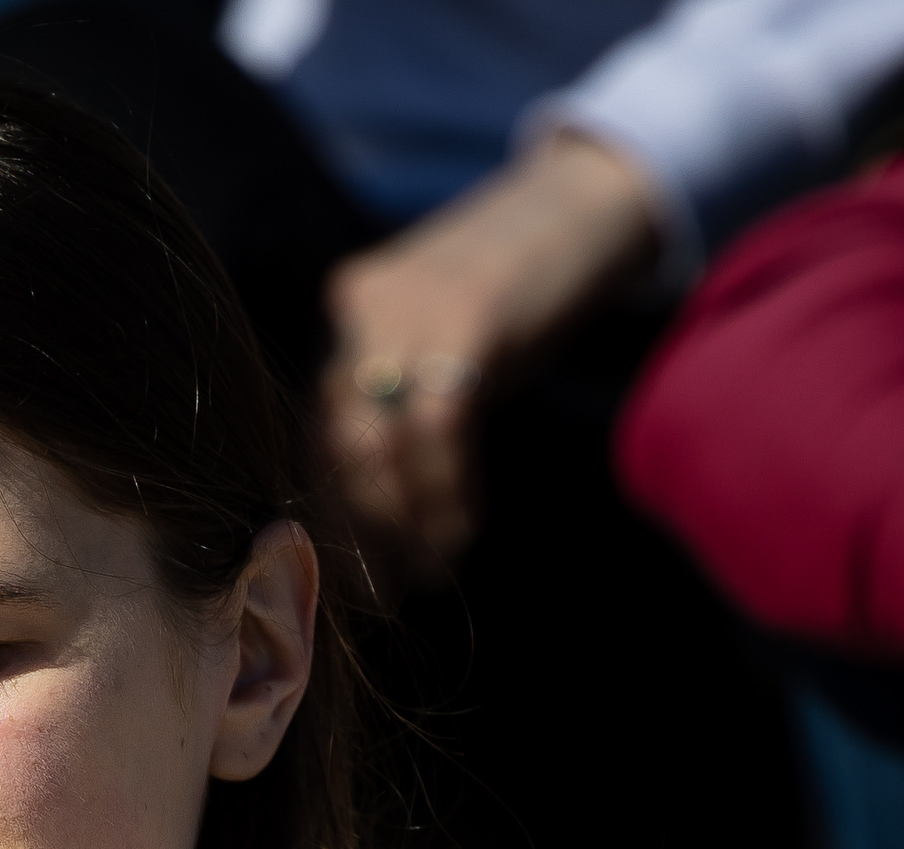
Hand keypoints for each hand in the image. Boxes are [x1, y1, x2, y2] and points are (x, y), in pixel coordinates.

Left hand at [320, 131, 664, 587]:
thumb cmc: (519, 291)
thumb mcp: (442, 348)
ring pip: (376, 444)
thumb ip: (404, 409)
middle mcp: (359, 310)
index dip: (332, 518)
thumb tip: (382, 521)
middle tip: (388, 593)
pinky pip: (436, 427)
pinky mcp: (462, 316)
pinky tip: (461, 529)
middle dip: (359, 532)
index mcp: (349, 318)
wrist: (586, 201)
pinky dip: (445, 490)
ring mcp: (405, 308)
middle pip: (335, 445)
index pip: (318, 436)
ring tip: (432, 570)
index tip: (354, 582)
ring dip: (404, 523)